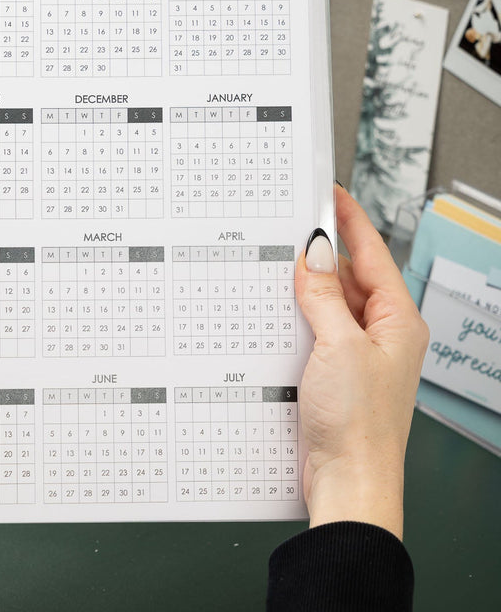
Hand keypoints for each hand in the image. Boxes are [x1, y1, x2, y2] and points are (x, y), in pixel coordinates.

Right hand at [296, 185, 428, 539]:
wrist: (347, 481)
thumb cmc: (359, 424)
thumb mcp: (339, 346)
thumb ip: (325, 297)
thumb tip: (315, 257)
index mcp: (397, 321)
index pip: (374, 254)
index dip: (352, 221)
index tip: (331, 195)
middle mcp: (381, 334)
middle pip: (351, 278)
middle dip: (323, 256)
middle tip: (291, 233)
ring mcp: (357, 353)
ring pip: (331, 303)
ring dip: (308, 289)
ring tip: (281, 271)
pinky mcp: (335, 372)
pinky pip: (317, 329)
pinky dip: (299, 317)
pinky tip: (279, 313)